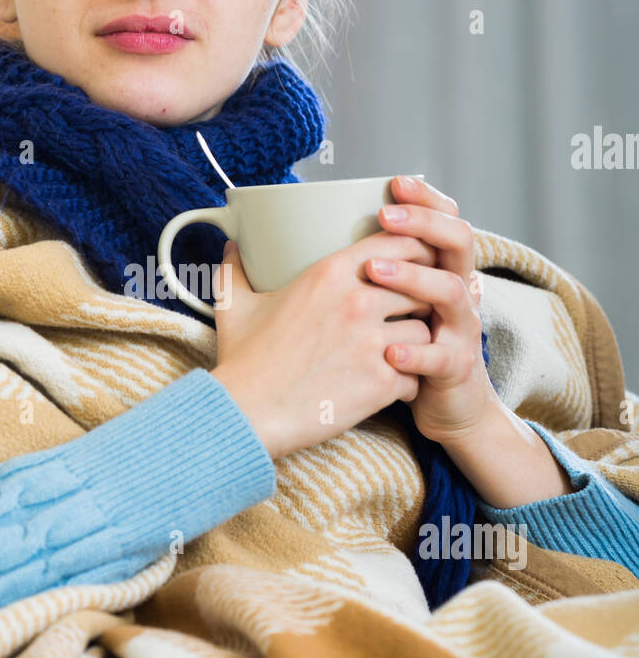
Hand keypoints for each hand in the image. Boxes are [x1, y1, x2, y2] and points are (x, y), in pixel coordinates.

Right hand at [210, 229, 435, 460]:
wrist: (246, 414)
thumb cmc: (242, 361)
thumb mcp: (234, 306)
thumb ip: (236, 270)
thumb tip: (232, 247)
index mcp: (331, 273)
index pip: (402, 243)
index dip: (416, 252)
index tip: (415, 264)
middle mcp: (359, 301)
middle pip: (423, 288)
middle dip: (421, 300)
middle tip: (409, 314)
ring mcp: (374, 343)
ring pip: (425, 331)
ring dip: (418, 343)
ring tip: (403, 353)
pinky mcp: (382, 383)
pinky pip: (418, 375)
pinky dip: (409, 383)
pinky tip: (392, 387)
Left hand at [363, 174, 497, 444]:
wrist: (448, 407)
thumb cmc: (403, 348)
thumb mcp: (386, 304)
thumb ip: (360, 269)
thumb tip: (288, 237)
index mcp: (439, 270)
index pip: (445, 219)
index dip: (426, 200)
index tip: (394, 183)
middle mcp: (458, 291)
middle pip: (458, 242)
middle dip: (423, 223)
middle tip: (385, 215)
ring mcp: (460, 329)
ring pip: (450, 291)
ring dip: (414, 277)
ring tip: (373, 271)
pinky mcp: (456, 369)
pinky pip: (441, 357)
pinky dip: (416, 354)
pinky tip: (388, 352)